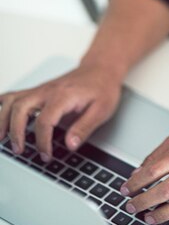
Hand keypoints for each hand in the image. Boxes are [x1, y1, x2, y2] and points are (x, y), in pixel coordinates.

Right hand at [0, 64, 121, 160]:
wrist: (101, 68)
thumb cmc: (102, 87)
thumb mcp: (102, 110)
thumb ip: (85, 128)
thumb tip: (70, 145)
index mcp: (64, 96)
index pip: (45, 120)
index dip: (42, 142)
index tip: (46, 155)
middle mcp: (48, 90)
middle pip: (21, 107)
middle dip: (15, 131)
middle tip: (20, 150)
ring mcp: (41, 89)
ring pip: (13, 100)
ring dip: (3, 119)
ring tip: (2, 139)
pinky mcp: (39, 91)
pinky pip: (14, 95)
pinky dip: (3, 105)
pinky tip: (0, 116)